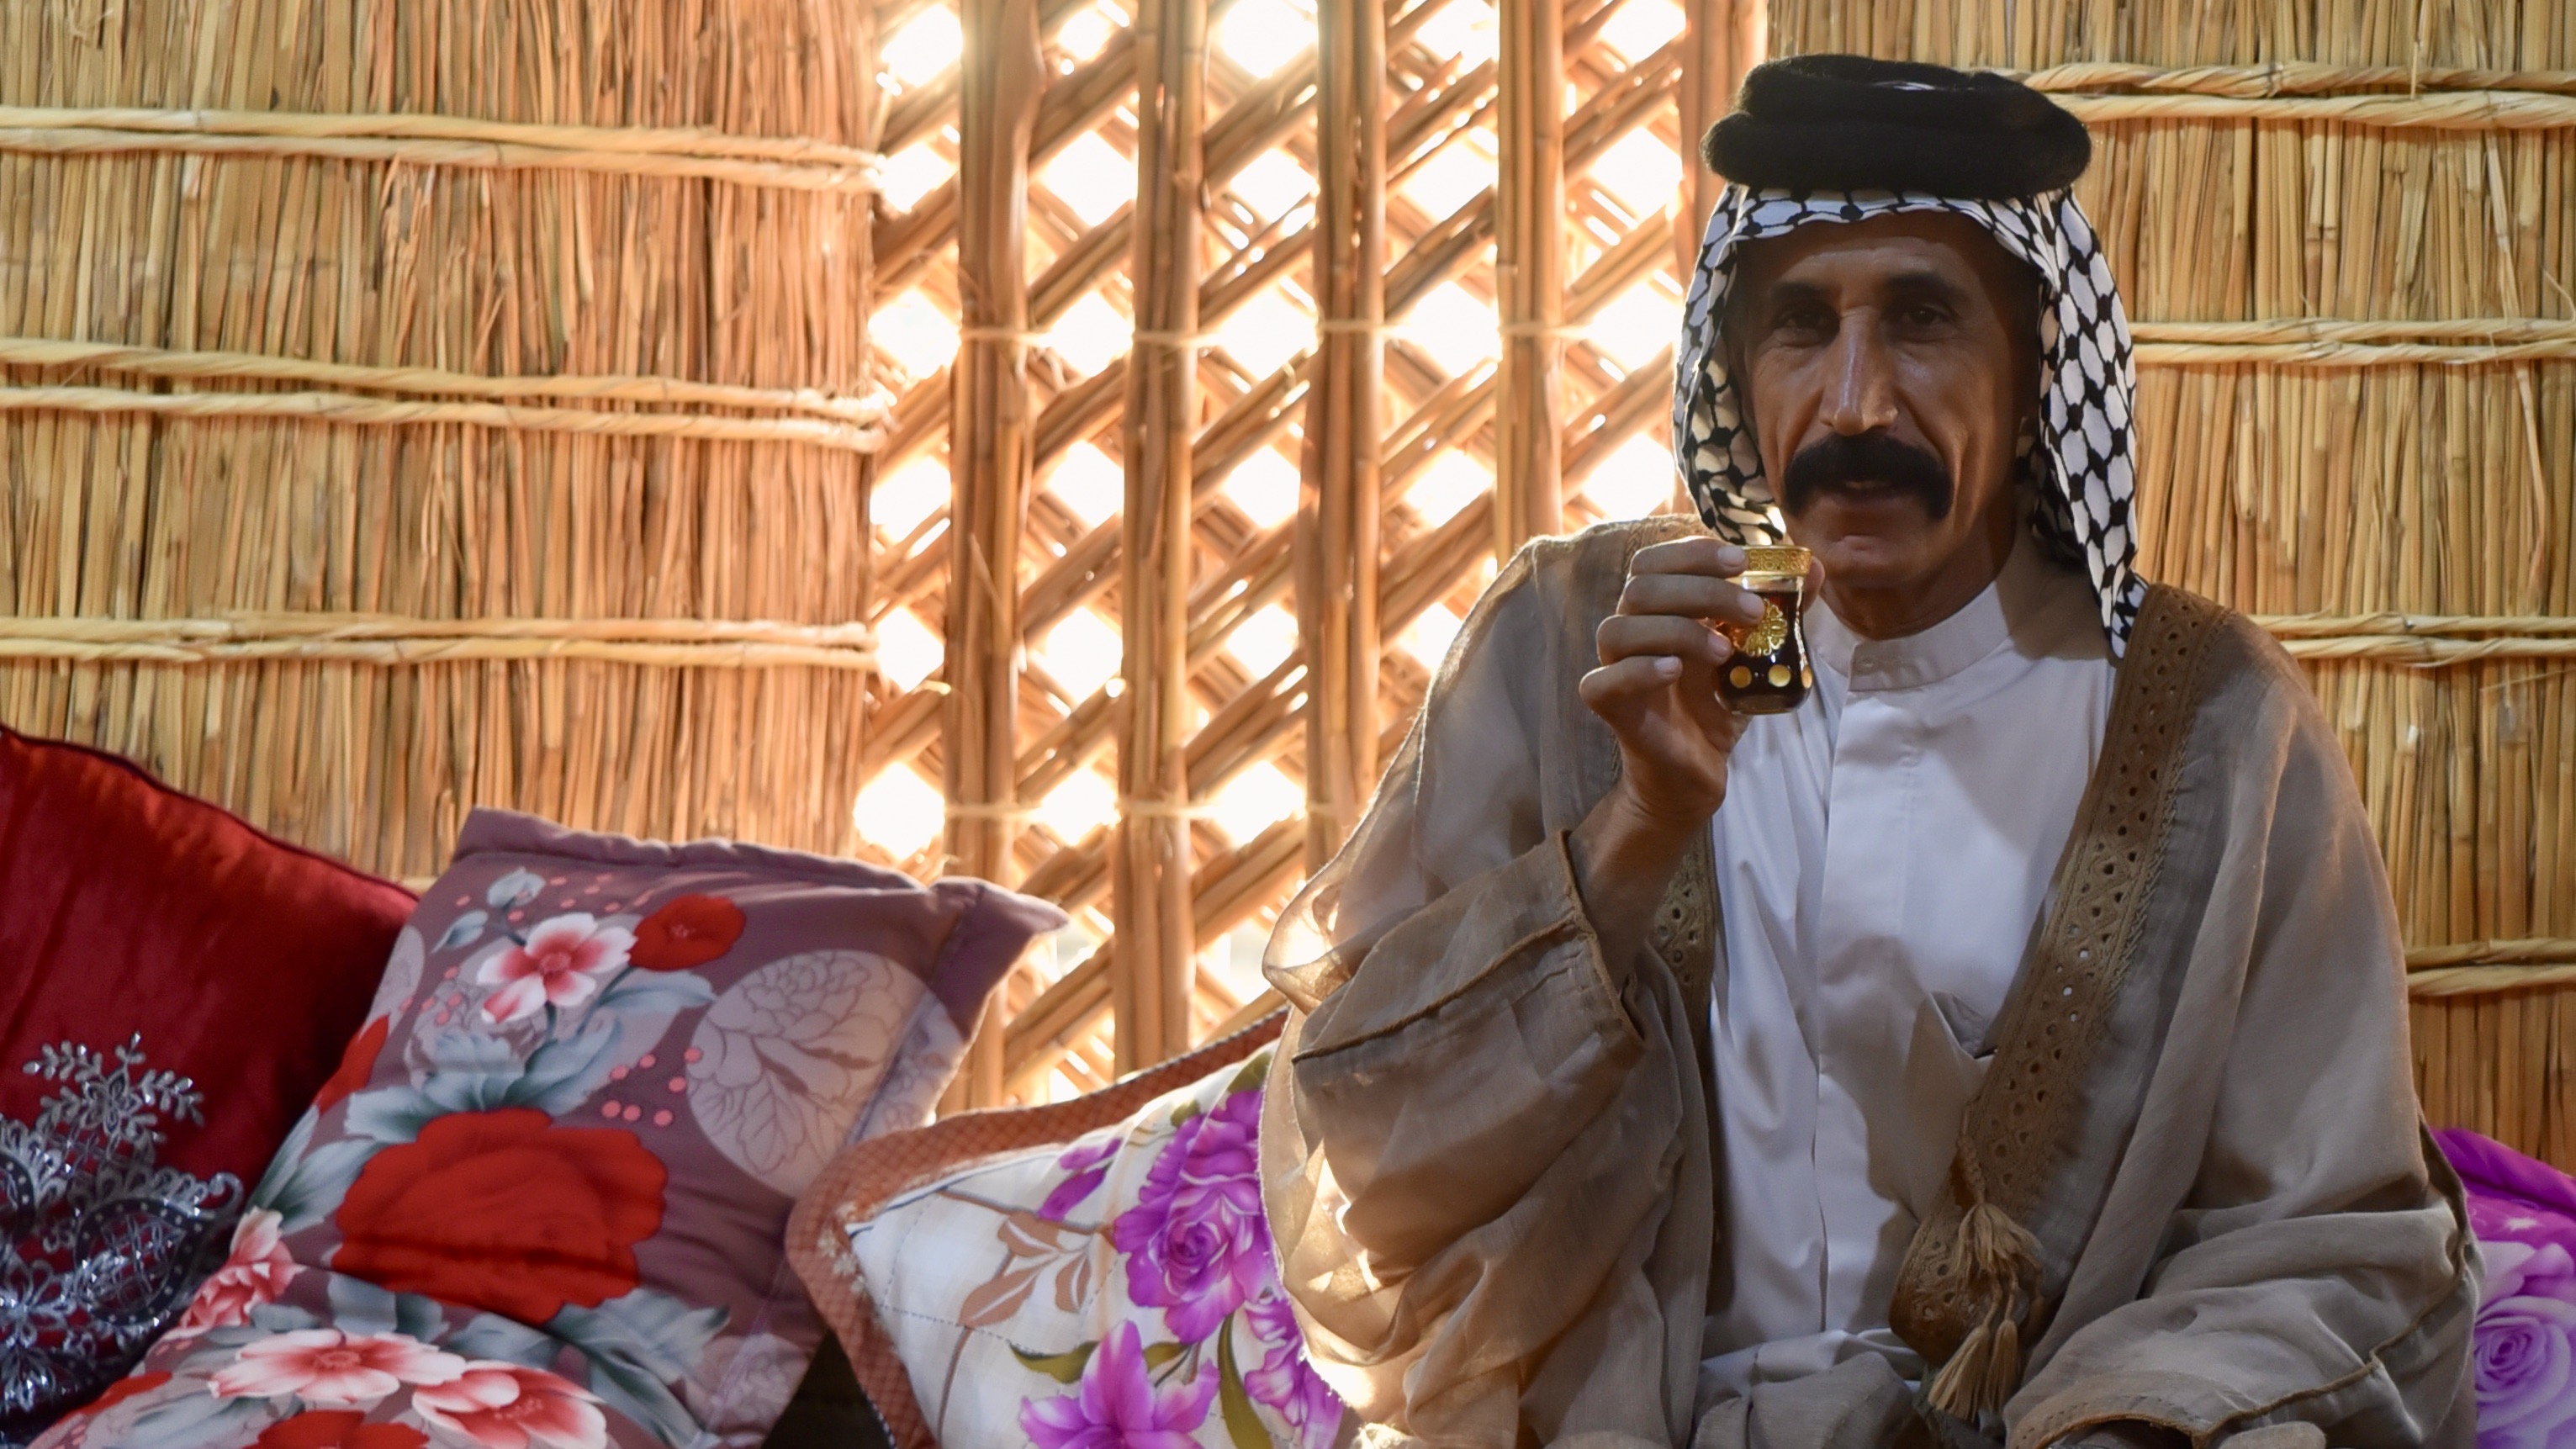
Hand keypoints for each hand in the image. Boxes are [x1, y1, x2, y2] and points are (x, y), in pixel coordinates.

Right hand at [1569, 537, 1764, 960]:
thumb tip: (1814, 566)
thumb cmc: (1718, 705)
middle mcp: (1631, 629)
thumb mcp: (1757, 654)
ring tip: (1724, 651)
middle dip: (1701, 589)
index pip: (1656, 560)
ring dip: (1676, 629)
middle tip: (1753, 611)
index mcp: (1659, 608)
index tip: (1742, 561)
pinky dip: (1637, 670)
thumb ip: (1783, 611)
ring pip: (1619, 627)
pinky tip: (1673, 671)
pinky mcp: (1609, 707)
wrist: (1696, 771)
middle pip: (1642, 587)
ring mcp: (1614, 667)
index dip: (1693, 552)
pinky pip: (1602, 681)